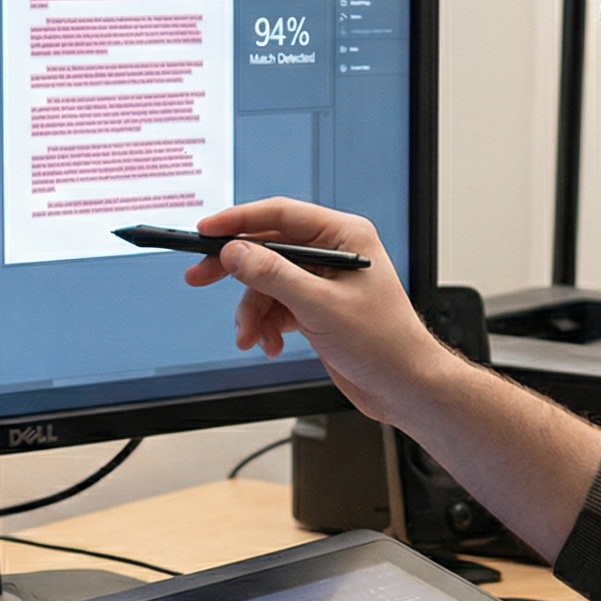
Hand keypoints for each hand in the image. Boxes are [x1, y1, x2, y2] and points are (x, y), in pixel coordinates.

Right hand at [181, 199, 457, 422]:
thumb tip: (236, 253)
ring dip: (252, 312)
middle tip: (198, 277)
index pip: (281, 214)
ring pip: (266, 284)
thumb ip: (274, 276)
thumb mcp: (321, 306)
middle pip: (267, 248)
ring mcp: (322, 281)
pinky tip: (271, 344)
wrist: (402, 387)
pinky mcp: (315, 307)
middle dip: (235, 270)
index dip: (239, 221)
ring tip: (251, 337)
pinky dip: (266, 325)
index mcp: (344, 236)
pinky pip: (275, 306)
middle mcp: (333, 253)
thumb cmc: (383, 343)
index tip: (205, 231)